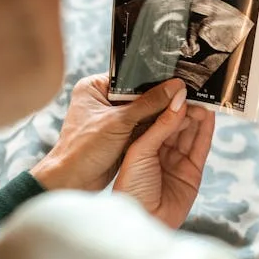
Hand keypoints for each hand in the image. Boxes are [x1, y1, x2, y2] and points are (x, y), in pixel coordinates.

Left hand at [31, 74, 187, 190]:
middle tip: (186, 94)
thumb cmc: (83, 149)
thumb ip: (149, 103)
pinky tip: (175, 124)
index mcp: (95, 87)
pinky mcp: (119, 135)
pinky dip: (155, 127)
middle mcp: (103, 99)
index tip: (177, 79)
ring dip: (159, 114)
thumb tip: (176, 87)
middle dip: (160, 97)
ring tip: (186, 108)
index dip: (154, 78)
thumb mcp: (119, 122)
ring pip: (143, 111)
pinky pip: (142, 126)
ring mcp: (112, 118)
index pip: (130, 76)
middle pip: (139, 93)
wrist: (72, 182)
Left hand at [114, 100, 215, 228]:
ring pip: (187, 131)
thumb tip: (178, 98)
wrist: (139, 222)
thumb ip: (160, 124)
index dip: (164, 98)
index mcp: (136, 141)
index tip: (176, 81)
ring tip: (203, 98)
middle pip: (172, 120)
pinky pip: (199, 147)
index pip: (152, 112)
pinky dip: (205, 131)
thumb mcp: (139, 149)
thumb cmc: (130, 187)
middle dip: (183, 104)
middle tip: (195, 88)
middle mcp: (154, 148)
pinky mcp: (190, 172)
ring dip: (195, 115)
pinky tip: (208, 116)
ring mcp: (172, 160)